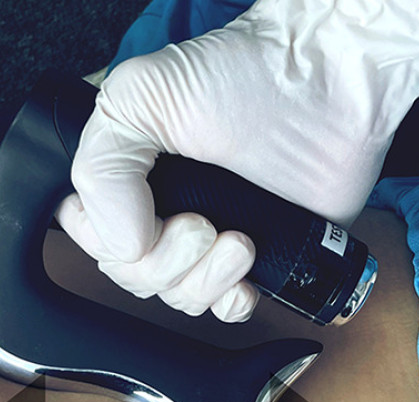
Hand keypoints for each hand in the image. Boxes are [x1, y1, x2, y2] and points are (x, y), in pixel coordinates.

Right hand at [58, 0, 418, 321]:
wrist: (329, 85)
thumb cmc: (241, 74)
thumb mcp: (141, 96)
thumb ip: (103, 168)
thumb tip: (121, 245)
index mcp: (125, 175)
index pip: (89, 236)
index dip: (110, 242)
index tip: (144, 219)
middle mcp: (160, 210)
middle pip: (133, 275)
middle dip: (166, 261)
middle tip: (201, 224)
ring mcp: (208, 238)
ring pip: (178, 297)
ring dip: (205, 280)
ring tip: (240, 241)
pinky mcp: (255, 260)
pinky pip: (225, 310)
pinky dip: (231, 304)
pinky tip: (246, 279)